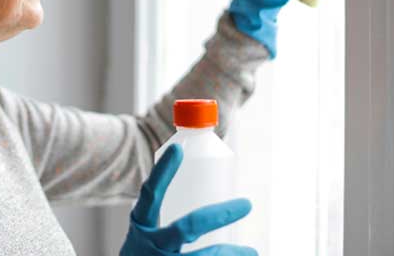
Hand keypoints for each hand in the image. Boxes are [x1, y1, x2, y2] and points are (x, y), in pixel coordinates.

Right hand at [120, 144, 255, 254]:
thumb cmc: (144, 254)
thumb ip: (170, 219)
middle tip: (246, 204)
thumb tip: (211, 204)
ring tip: (251, 251)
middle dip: (219, 215)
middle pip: (187, 227)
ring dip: (229, 254)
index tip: (178, 148)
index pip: (150, 194)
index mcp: (141, 224)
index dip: (162, 171)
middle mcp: (151, 244)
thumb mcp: (147, 232)